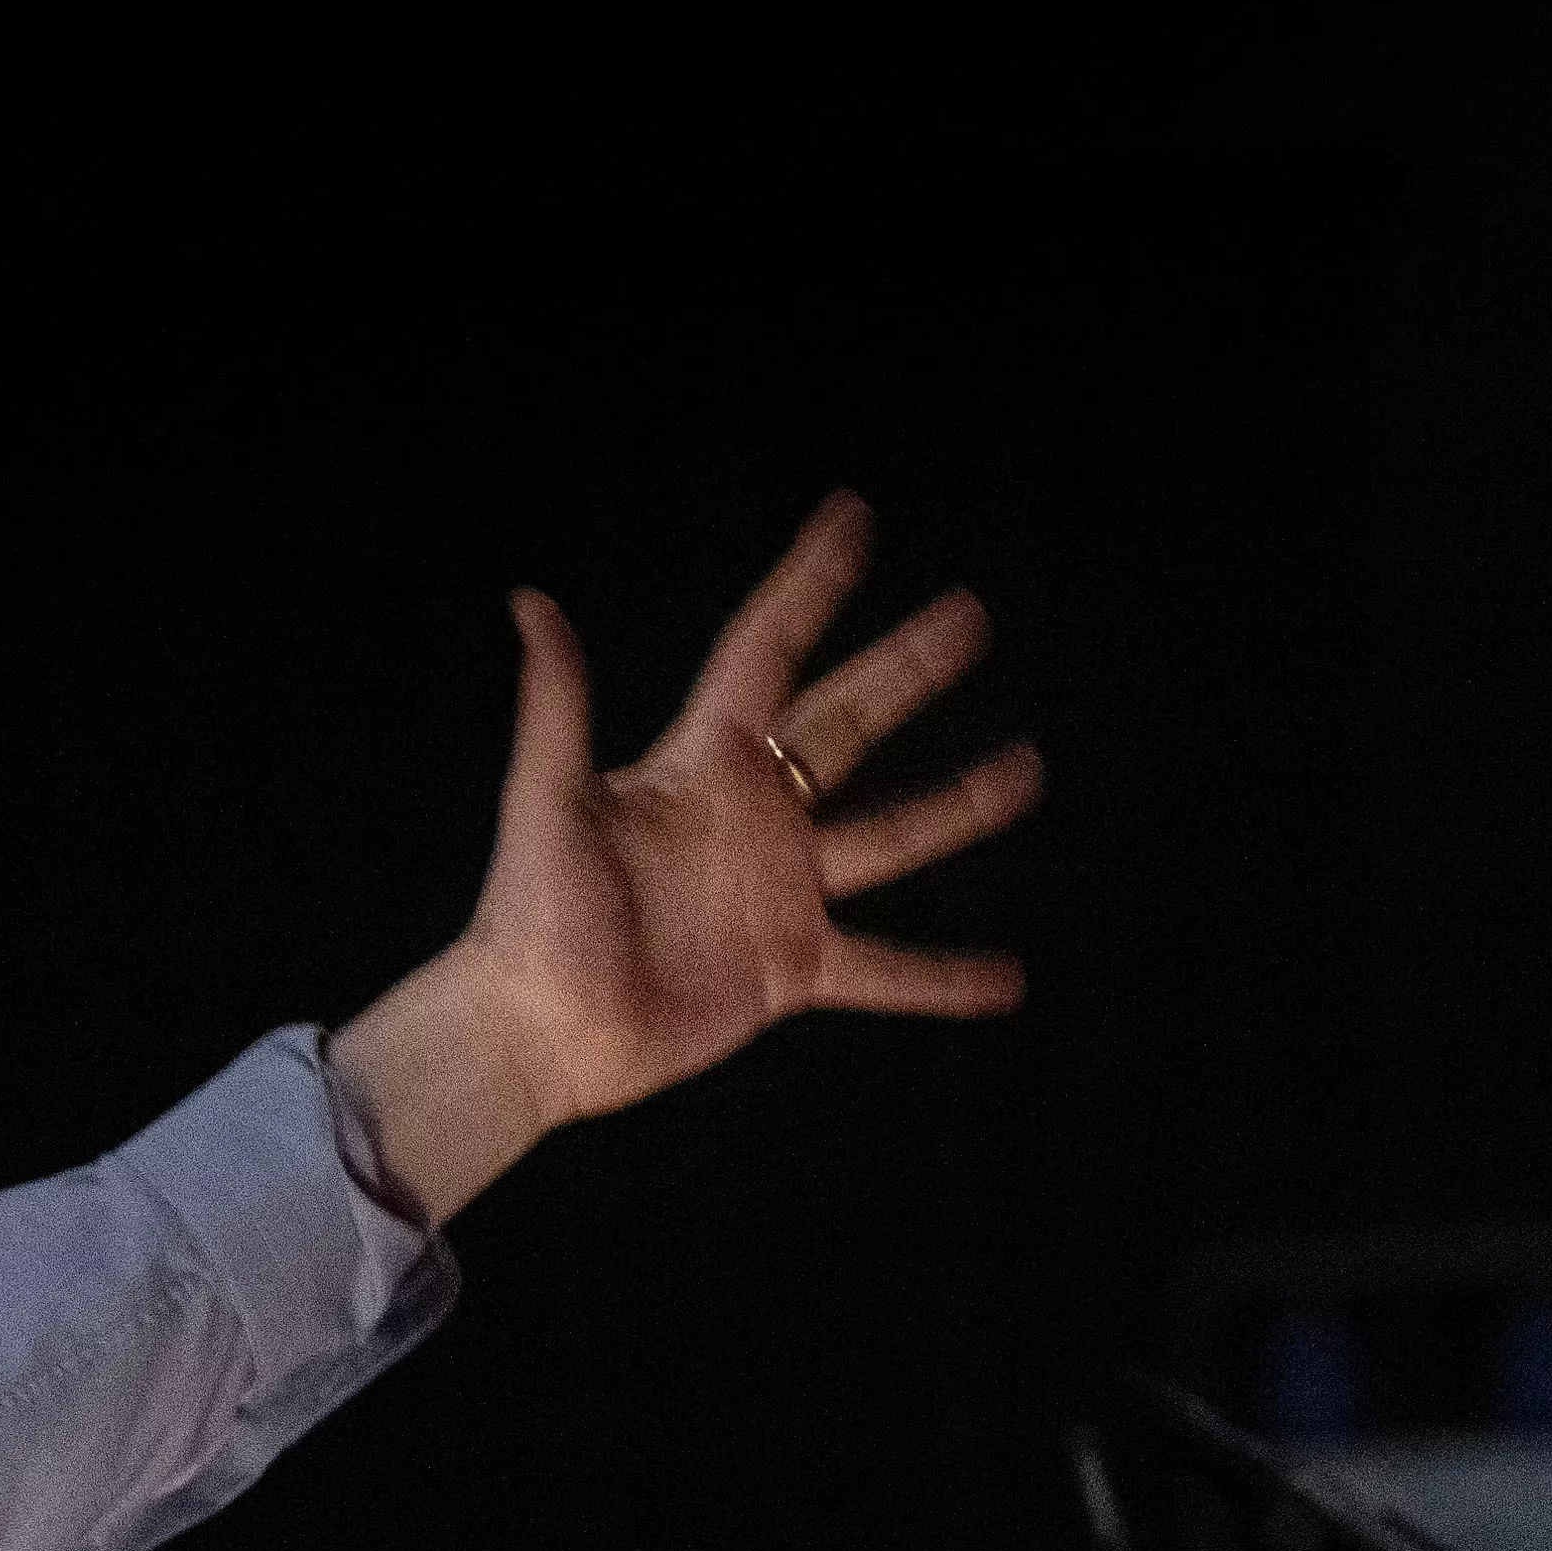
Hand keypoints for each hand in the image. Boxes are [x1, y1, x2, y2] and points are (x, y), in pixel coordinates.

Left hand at [325, 494, 1038, 1221]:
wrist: (538, 1032)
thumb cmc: (528, 915)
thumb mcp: (545, 803)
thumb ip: (557, 707)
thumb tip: (532, 602)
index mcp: (701, 763)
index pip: (768, 650)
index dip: (810, 584)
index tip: (853, 518)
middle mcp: (752, 817)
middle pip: (846, 724)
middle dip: (905, 669)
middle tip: (967, 616)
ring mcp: (779, 892)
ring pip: (888, 837)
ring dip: (955, 808)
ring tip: (1023, 770)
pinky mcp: (790, 969)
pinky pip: (884, 972)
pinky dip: (941, 978)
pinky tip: (1003, 980)